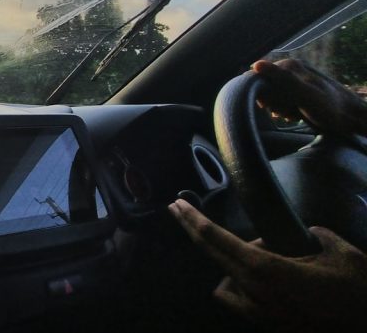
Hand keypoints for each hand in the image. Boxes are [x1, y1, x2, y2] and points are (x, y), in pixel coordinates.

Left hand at [169, 198, 366, 331]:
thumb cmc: (359, 291)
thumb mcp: (338, 251)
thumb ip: (310, 235)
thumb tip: (297, 235)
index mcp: (266, 271)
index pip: (216, 240)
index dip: (193, 220)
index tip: (176, 204)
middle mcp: (255, 294)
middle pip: (212, 257)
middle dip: (194, 231)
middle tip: (180, 210)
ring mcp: (260, 316)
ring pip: (225, 284)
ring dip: (232, 267)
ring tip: (265, 257)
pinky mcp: (269, 329)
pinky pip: (241, 303)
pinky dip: (243, 287)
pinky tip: (266, 280)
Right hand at [252, 59, 366, 135]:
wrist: (353, 118)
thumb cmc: (330, 109)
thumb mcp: (304, 95)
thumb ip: (282, 79)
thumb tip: (256, 65)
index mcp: (290, 66)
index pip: (259, 78)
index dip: (263, 96)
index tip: (273, 108)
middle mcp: (292, 69)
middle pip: (266, 87)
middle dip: (273, 103)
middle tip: (288, 112)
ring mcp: (297, 79)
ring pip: (274, 94)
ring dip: (279, 108)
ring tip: (293, 115)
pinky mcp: (301, 90)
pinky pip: (284, 98)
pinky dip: (286, 109)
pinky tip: (295, 115)